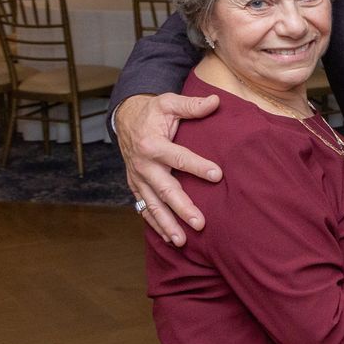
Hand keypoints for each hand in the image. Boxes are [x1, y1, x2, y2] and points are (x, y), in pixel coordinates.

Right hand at [117, 92, 221, 246]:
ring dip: (167, 224)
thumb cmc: (152, 111)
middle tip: (200, 223)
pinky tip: (168, 238)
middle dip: (182, 208)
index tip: (218, 175)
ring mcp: (138, 179)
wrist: (125, 119)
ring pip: (153, 206)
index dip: (198, 166)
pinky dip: (155, 224)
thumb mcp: (169, 102)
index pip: (179, 157)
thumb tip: (215, 101)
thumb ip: (191, 105)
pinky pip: (144, 208)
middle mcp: (143, 165)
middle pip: (165, 190)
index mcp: (152, 144)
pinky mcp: (135, 187)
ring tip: (182, 241)